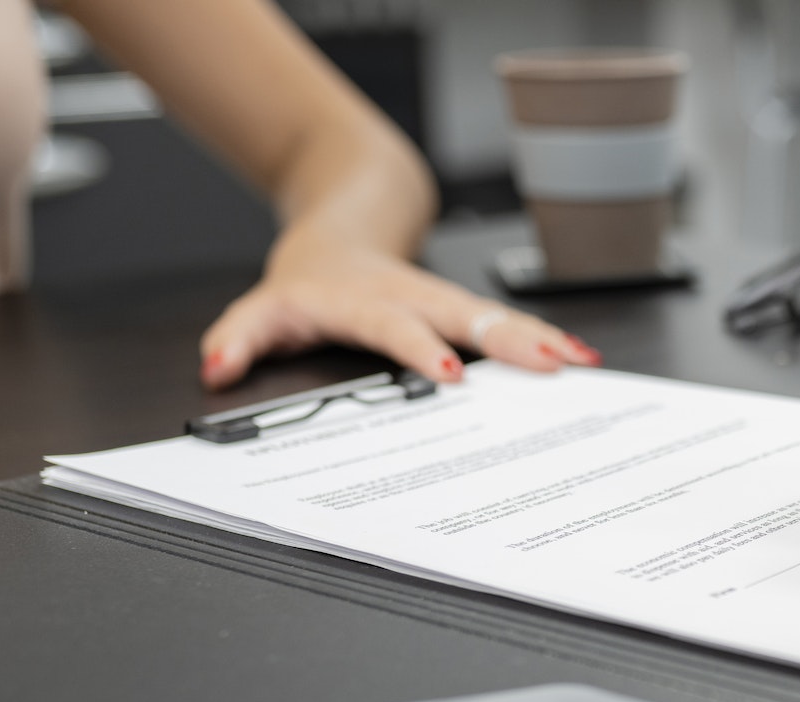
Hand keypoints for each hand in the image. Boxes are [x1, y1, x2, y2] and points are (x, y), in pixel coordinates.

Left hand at [197, 233, 599, 388]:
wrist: (343, 229)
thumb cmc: (313, 281)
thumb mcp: (265, 307)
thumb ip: (240, 337)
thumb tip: (218, 368)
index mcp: (366, 300)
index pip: (395, 325)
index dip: (421, 348)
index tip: (448, 374)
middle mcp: (413, 296)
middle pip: (466, 317)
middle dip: (510, 341)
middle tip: (549, 364)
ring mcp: (445, 300)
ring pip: (497, 318)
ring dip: (541, 340)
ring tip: (579, 362)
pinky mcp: (466, 309)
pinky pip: (508, 325)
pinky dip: (547, 340)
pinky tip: (581, 357)